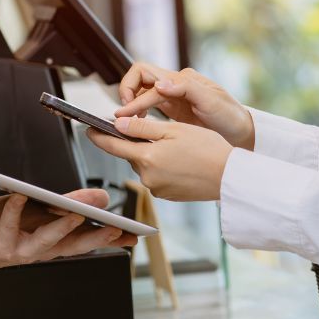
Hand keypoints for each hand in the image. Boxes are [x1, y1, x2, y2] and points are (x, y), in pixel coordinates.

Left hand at [0, 188, 137, 274]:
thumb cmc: (3, 224)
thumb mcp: (40, 209)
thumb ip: (69, 204)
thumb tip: (101, 198)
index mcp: (54, 240)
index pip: (88, 240)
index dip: (111, 239)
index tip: (135, 234)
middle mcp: (41, 250)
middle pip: (73, 246)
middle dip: (95, 238)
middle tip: (116, 229)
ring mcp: (21, 251)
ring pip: (45, 242)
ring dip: (61, 229)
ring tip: (77, 213)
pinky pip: (8, 228)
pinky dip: (14, 211)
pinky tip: (21, 195)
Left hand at [87, 118, 232, 201]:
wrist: (230, 177)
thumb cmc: (207, 149)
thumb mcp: (174, 130)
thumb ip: (142, 127)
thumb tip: (117, 124)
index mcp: (147, 157)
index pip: (113, 146)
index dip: (98, 136)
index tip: (88, 129)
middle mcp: (148, 177)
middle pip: (130, 155)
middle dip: (136, 142)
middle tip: (157, 131)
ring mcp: (157, 188)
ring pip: (144, 165)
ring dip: (151, 154)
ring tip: (176, 147)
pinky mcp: (166, 195)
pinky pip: (155, 176)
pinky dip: (161, 167)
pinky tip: (179, 161)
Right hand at [117, 63, 254, 148]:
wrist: (242, 133)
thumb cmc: (230, 116)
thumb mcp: (211, 101)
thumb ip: (186, 88)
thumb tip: (159, 84)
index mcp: (181, 80)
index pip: (146, 78)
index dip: (133, 96)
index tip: (125, 113)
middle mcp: (174, 85)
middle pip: (139, 77)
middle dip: (126, 92)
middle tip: (122, 115)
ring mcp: (173, 98)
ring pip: (142, 92)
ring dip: (131, 104)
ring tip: (126, 122)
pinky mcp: (173, 111)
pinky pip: (149, 106)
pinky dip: (139, 113)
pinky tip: (139, 125)